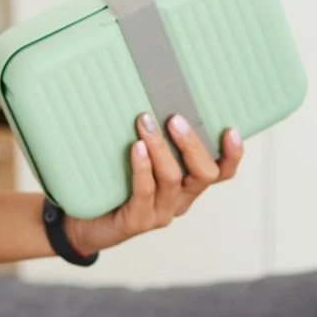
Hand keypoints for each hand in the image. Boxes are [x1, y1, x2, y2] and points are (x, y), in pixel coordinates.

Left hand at [65, 114, 243, 254]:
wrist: (84, 222)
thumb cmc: (114, 183)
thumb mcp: (141, 159)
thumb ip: (153, 137)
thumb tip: (151, 94)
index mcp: (189, 184)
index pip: (222, 172)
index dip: (232, 154)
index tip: (229, 130)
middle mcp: (181, 200)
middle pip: (205, 174)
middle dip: (192, 145)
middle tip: (175, 119)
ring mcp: (161, 212)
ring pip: (173, 179)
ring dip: (161, 148)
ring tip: (145, 123)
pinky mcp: (138, 221)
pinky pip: (144, 192)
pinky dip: (142, 167)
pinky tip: (136, 148)